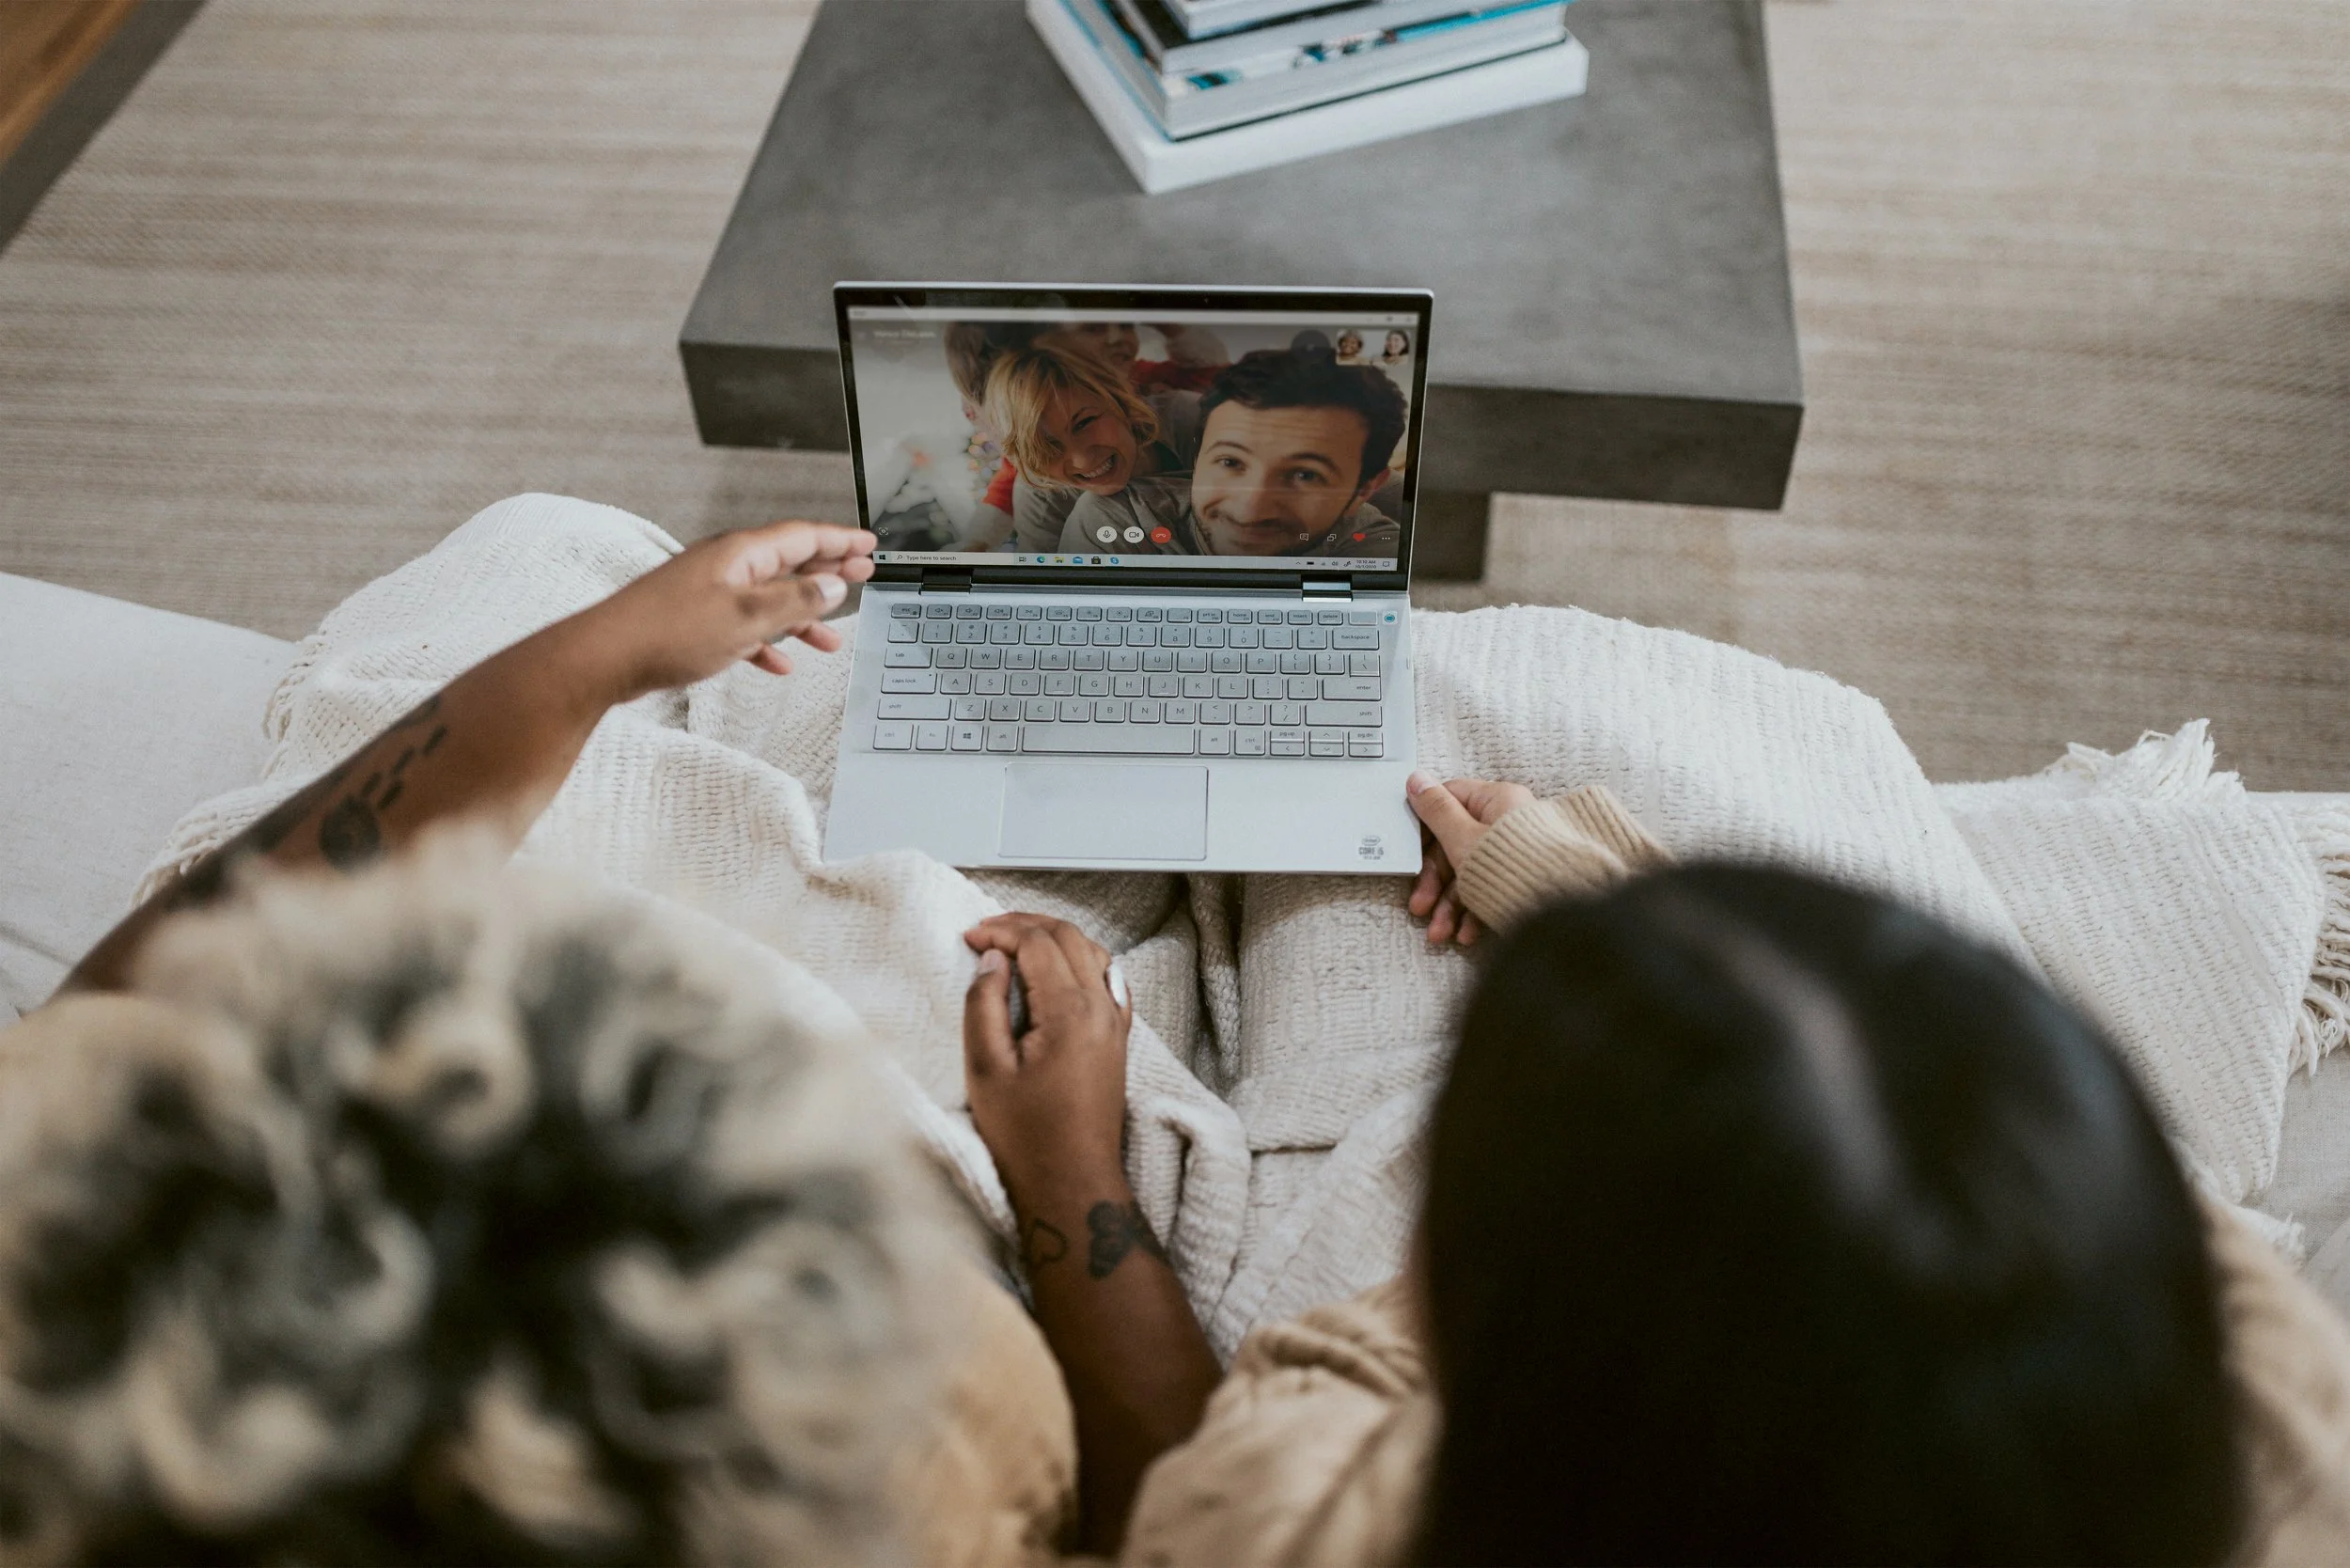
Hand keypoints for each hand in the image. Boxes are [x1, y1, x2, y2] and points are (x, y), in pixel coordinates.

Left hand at [571, 520, 875, 701]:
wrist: (606, 658)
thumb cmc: (665, 632)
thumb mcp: (745, 617)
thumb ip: (794, 601)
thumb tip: (831, 585)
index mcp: (740, 554)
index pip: (802, 536)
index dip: (840, 540)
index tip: (868, 544)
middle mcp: (726, 566)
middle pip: (789, 562)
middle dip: (827, 571)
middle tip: (861, 575)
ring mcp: (710, 593)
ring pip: (769, 599)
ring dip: (802, 616)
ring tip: (829, 636)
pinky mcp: (695, 622)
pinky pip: (744, 626)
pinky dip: (767, 642)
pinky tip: (778, 662)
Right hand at [963, 913, 1133, 1209]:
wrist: (1071, 1181)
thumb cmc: (1026, 1136)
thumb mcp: (985, 1069)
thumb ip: (984, 1004)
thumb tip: (992, 961)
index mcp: (1070, 1012)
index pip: (1038, 943)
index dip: (1001, 932)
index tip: (970, 937)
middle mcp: (1103, 1010)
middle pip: (1069, 938)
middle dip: (1026, 924)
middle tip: (988, 930)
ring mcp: (1117, 1023)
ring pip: (1093, 952)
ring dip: (1055, 937)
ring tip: (1016, 942)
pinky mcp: (1119, 1039)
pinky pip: (1109, 979)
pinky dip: (1082, 960)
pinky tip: (1059, 969)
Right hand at [1406, 772, 1536, 945]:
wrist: (1559, 912)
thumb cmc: (1511, 866)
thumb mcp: (1462, 837)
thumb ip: (1436, 811)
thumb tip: (1416, 779)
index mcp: (1497, 800)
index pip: (1450, 799)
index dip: (1425, 825)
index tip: (1409, 849)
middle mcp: (1508, 822)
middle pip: (1456, 844)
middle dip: (1435, 883)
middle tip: (1420, 907)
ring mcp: (1516, 852)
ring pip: (1470, 874)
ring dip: (1450, 906)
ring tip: (1441, 933)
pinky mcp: (1522, 879)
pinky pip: (1490, 889)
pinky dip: (1474, 911)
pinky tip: (1466, 934)